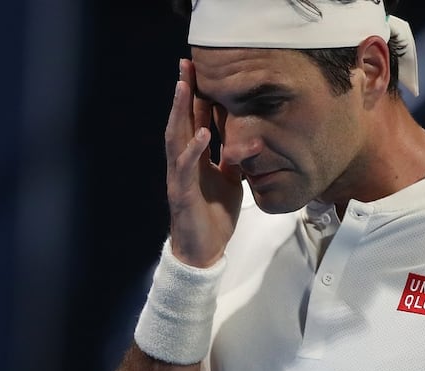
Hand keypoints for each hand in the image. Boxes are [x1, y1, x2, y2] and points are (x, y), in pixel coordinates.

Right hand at [164, 58, 242, 267]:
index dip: (196, 98)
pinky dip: (193, 149)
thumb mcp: (230, 182)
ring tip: (185, 87)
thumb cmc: (213, 217)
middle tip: (185, 65)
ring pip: (176, 139)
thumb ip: (234, 160)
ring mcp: (179, 177)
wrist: (204, 251)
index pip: (193, 122)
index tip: (199, 71)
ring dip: (180, 112)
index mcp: (195, 160)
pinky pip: (186, 168)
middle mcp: (183, 164)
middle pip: (180, 122)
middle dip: (182, 94)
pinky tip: (201, 133)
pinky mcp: (182, 194)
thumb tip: (248, 140)